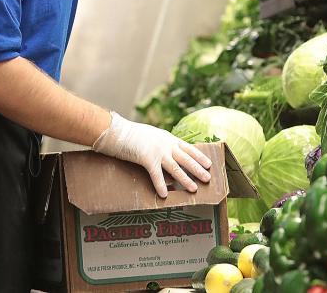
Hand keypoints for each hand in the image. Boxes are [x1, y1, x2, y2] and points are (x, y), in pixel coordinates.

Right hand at [92, 113, 212, 197]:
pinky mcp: (146, 158)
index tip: (209, 164)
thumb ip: (162, 144)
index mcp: (168, 138)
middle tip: (208, 178)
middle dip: (198, 169)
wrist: (117, 131)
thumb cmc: (132, 135)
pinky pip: (156, 175)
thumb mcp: (152, 136)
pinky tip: (165, 195)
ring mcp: (157, 151)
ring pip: (175, 167)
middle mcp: (166, 144)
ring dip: (185, 179)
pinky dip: (161, 185)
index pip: (188, 148)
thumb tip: (169, 156)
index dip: (199, 156)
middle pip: (186, 158)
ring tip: (193, 189)